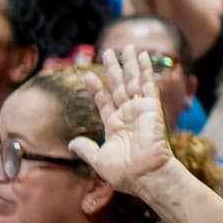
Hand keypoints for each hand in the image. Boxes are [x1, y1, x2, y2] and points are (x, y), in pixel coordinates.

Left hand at [67, 49, 177, 191]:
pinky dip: (145, 69)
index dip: (97, 88)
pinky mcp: (151, 107)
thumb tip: (71, 143)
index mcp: (114, 126)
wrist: (146, 175)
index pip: (104, 101)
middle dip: (113, 68)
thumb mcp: (98, 159)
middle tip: (108, 52)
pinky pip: (148, 84)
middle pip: (118, 85)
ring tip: (126, 46)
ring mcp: (139, 110)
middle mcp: (127, 115)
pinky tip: (142, 56)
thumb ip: (85, 149)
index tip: (88, 75)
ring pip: (132, 81)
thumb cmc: (124, 173)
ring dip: (129, 63)